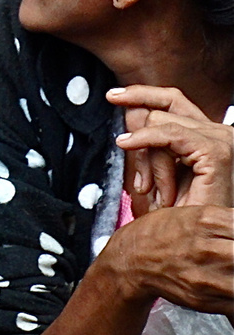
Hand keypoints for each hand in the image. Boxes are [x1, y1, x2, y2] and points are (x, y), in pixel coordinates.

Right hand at [107, 205, 233, 315]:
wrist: (132, 260)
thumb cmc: (162, 233)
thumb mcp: (195, 214)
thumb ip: (229, 222)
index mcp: (208, 221)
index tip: (233, 242)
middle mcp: (208, 249)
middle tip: (231, 256)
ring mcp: (206, 277)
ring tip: (228, 269)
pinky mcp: (203, 299)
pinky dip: (233, 294)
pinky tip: (225, 284)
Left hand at [110, 85, 232, 207]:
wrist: (197, 240)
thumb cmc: (178, 212)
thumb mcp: (158, 166)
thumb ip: (150, 139)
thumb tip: (128, 109)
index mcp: (206, 133)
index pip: (171, 100)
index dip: (141, 94)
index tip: (112, 96)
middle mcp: (219, 131)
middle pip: (162, 107)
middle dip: (138, 131)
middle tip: (128, 156)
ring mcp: (221, 139)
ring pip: (159, 121)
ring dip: (146, 157)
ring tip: (152, 188)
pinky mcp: (216, 151)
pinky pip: (168, 133)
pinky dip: (144, 139)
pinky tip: (128, 145)